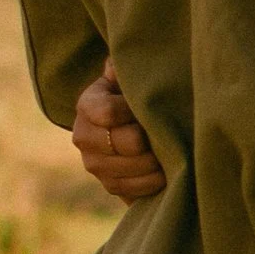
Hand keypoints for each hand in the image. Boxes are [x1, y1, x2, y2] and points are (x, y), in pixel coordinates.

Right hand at [73, 59, 163, 204]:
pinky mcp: (108, 184)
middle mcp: (83, 136)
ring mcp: (94, 163)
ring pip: (133, 167)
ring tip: (171, 150)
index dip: (133, 111)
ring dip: (156, 161)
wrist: (136, 126)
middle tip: (168, 132)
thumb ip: (123, 68)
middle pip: (127, 143)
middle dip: (151, 138)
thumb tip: (115, 65)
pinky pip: (133, 188)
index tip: (148, 106)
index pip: (108, 112)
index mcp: (88, 104)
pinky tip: (166, 171)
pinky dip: (153, 182)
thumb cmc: (137, 95)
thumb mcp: (129, 78)